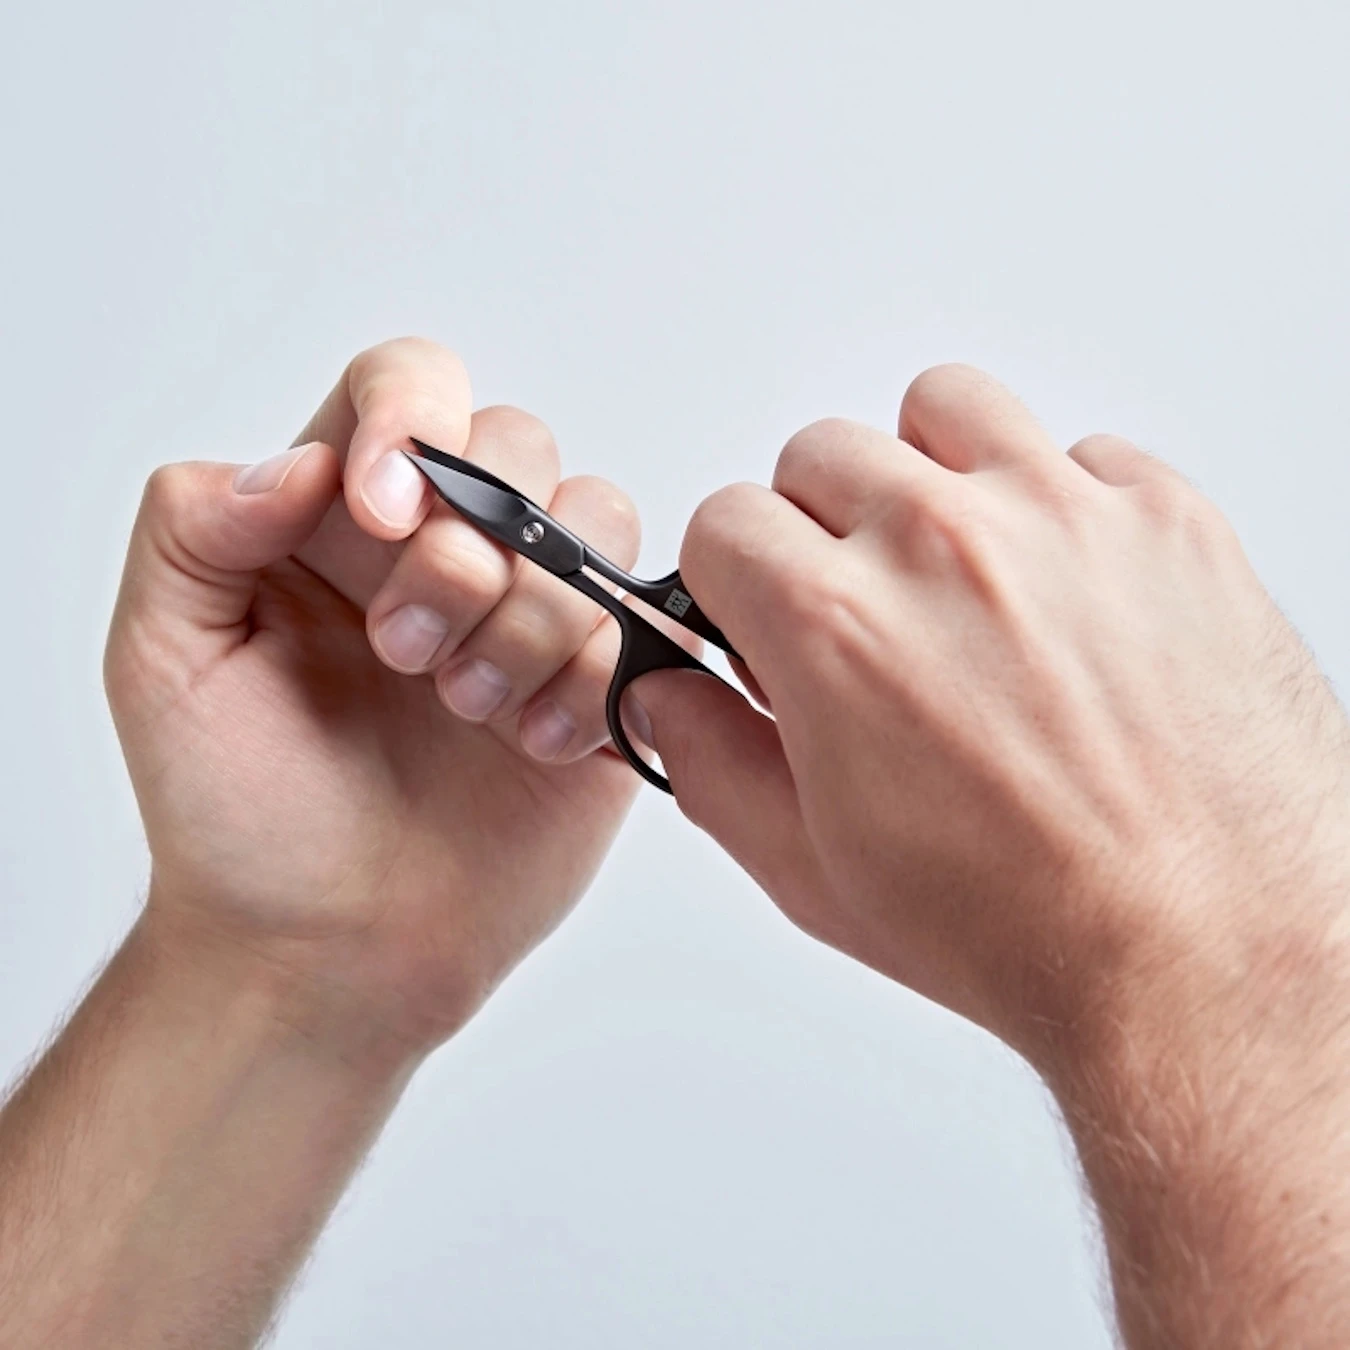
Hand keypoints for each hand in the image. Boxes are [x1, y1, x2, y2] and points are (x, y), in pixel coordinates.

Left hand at [105, 337, 642, 1057]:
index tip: (380, 516)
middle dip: (469, 550)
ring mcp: (532, 617)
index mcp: (343, 519)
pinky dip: (591, 683)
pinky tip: (530, 747)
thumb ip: (194, 529)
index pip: (407, 385)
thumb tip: (302, 462)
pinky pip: (643, 629)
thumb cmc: (238, 814)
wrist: (328, 949)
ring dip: (532, 619)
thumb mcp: (162, 660)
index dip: (413, 420)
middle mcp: (449, 549)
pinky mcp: (599, 688)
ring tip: (470, 710)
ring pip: (598, 523)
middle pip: (519, 445)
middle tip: (405, 653)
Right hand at [636, 363, 1349, 1060]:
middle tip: (858, 609)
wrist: (1212, 956)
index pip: (725, 519)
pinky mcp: (1165, 519)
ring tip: (951, 565)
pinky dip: (1055, 503)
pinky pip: (1080, 451)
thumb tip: (668, 698)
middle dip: (817, 529)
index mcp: (836, 623)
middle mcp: (942, 544)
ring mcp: (1063, 516)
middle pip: (821, 454)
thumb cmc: (1026, 927)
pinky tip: (1060, 591)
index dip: (730, 578)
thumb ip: (710, 763)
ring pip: (943, 410)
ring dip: (926, 475)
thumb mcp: (813, 871)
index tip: (759, 612)